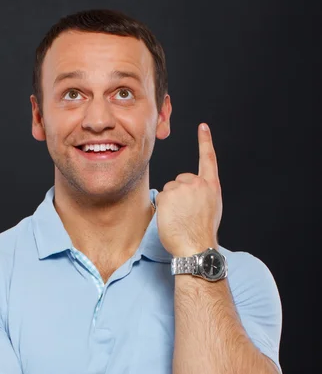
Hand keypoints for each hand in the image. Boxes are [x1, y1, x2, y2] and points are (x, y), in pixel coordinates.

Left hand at [155, 123, 222, 255]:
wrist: (196, 246)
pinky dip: (163, 208)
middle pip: (180, 180)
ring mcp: (182, 187)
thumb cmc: (202, 233)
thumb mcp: (212, 208)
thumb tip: (192, 194)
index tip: (203, 127)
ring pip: (169, 190)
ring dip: (171, 202)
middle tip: (185, 214)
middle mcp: (198, 183)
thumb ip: (203, 194)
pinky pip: (161, 198)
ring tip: (180, 218)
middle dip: (179, 194)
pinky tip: (172, 218)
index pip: (208, 158)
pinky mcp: (168, 194)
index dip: (205, 141)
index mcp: (211, 186)